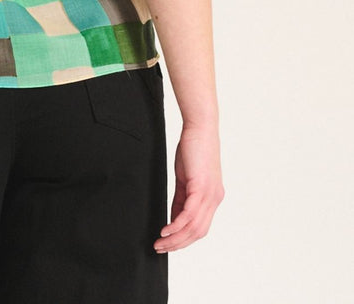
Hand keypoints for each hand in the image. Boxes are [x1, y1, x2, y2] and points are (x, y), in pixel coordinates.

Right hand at [153, 123, 223, 251]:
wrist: (200, 127)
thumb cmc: (193, 148)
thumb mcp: (185, 178)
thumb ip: (181, 198)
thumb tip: (174, 218)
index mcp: (213, 197)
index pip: (200, 226)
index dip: (185, 239)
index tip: (168, 244)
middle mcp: (215, 199)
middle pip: (198, 232)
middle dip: (179, 244)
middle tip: (160, 248)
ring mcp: (210, 195)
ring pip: (194, 227)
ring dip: (176, 238)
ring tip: (159, 243)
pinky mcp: (201, 188)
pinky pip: (189, 215)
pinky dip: (177, 225)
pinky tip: (166, 230)